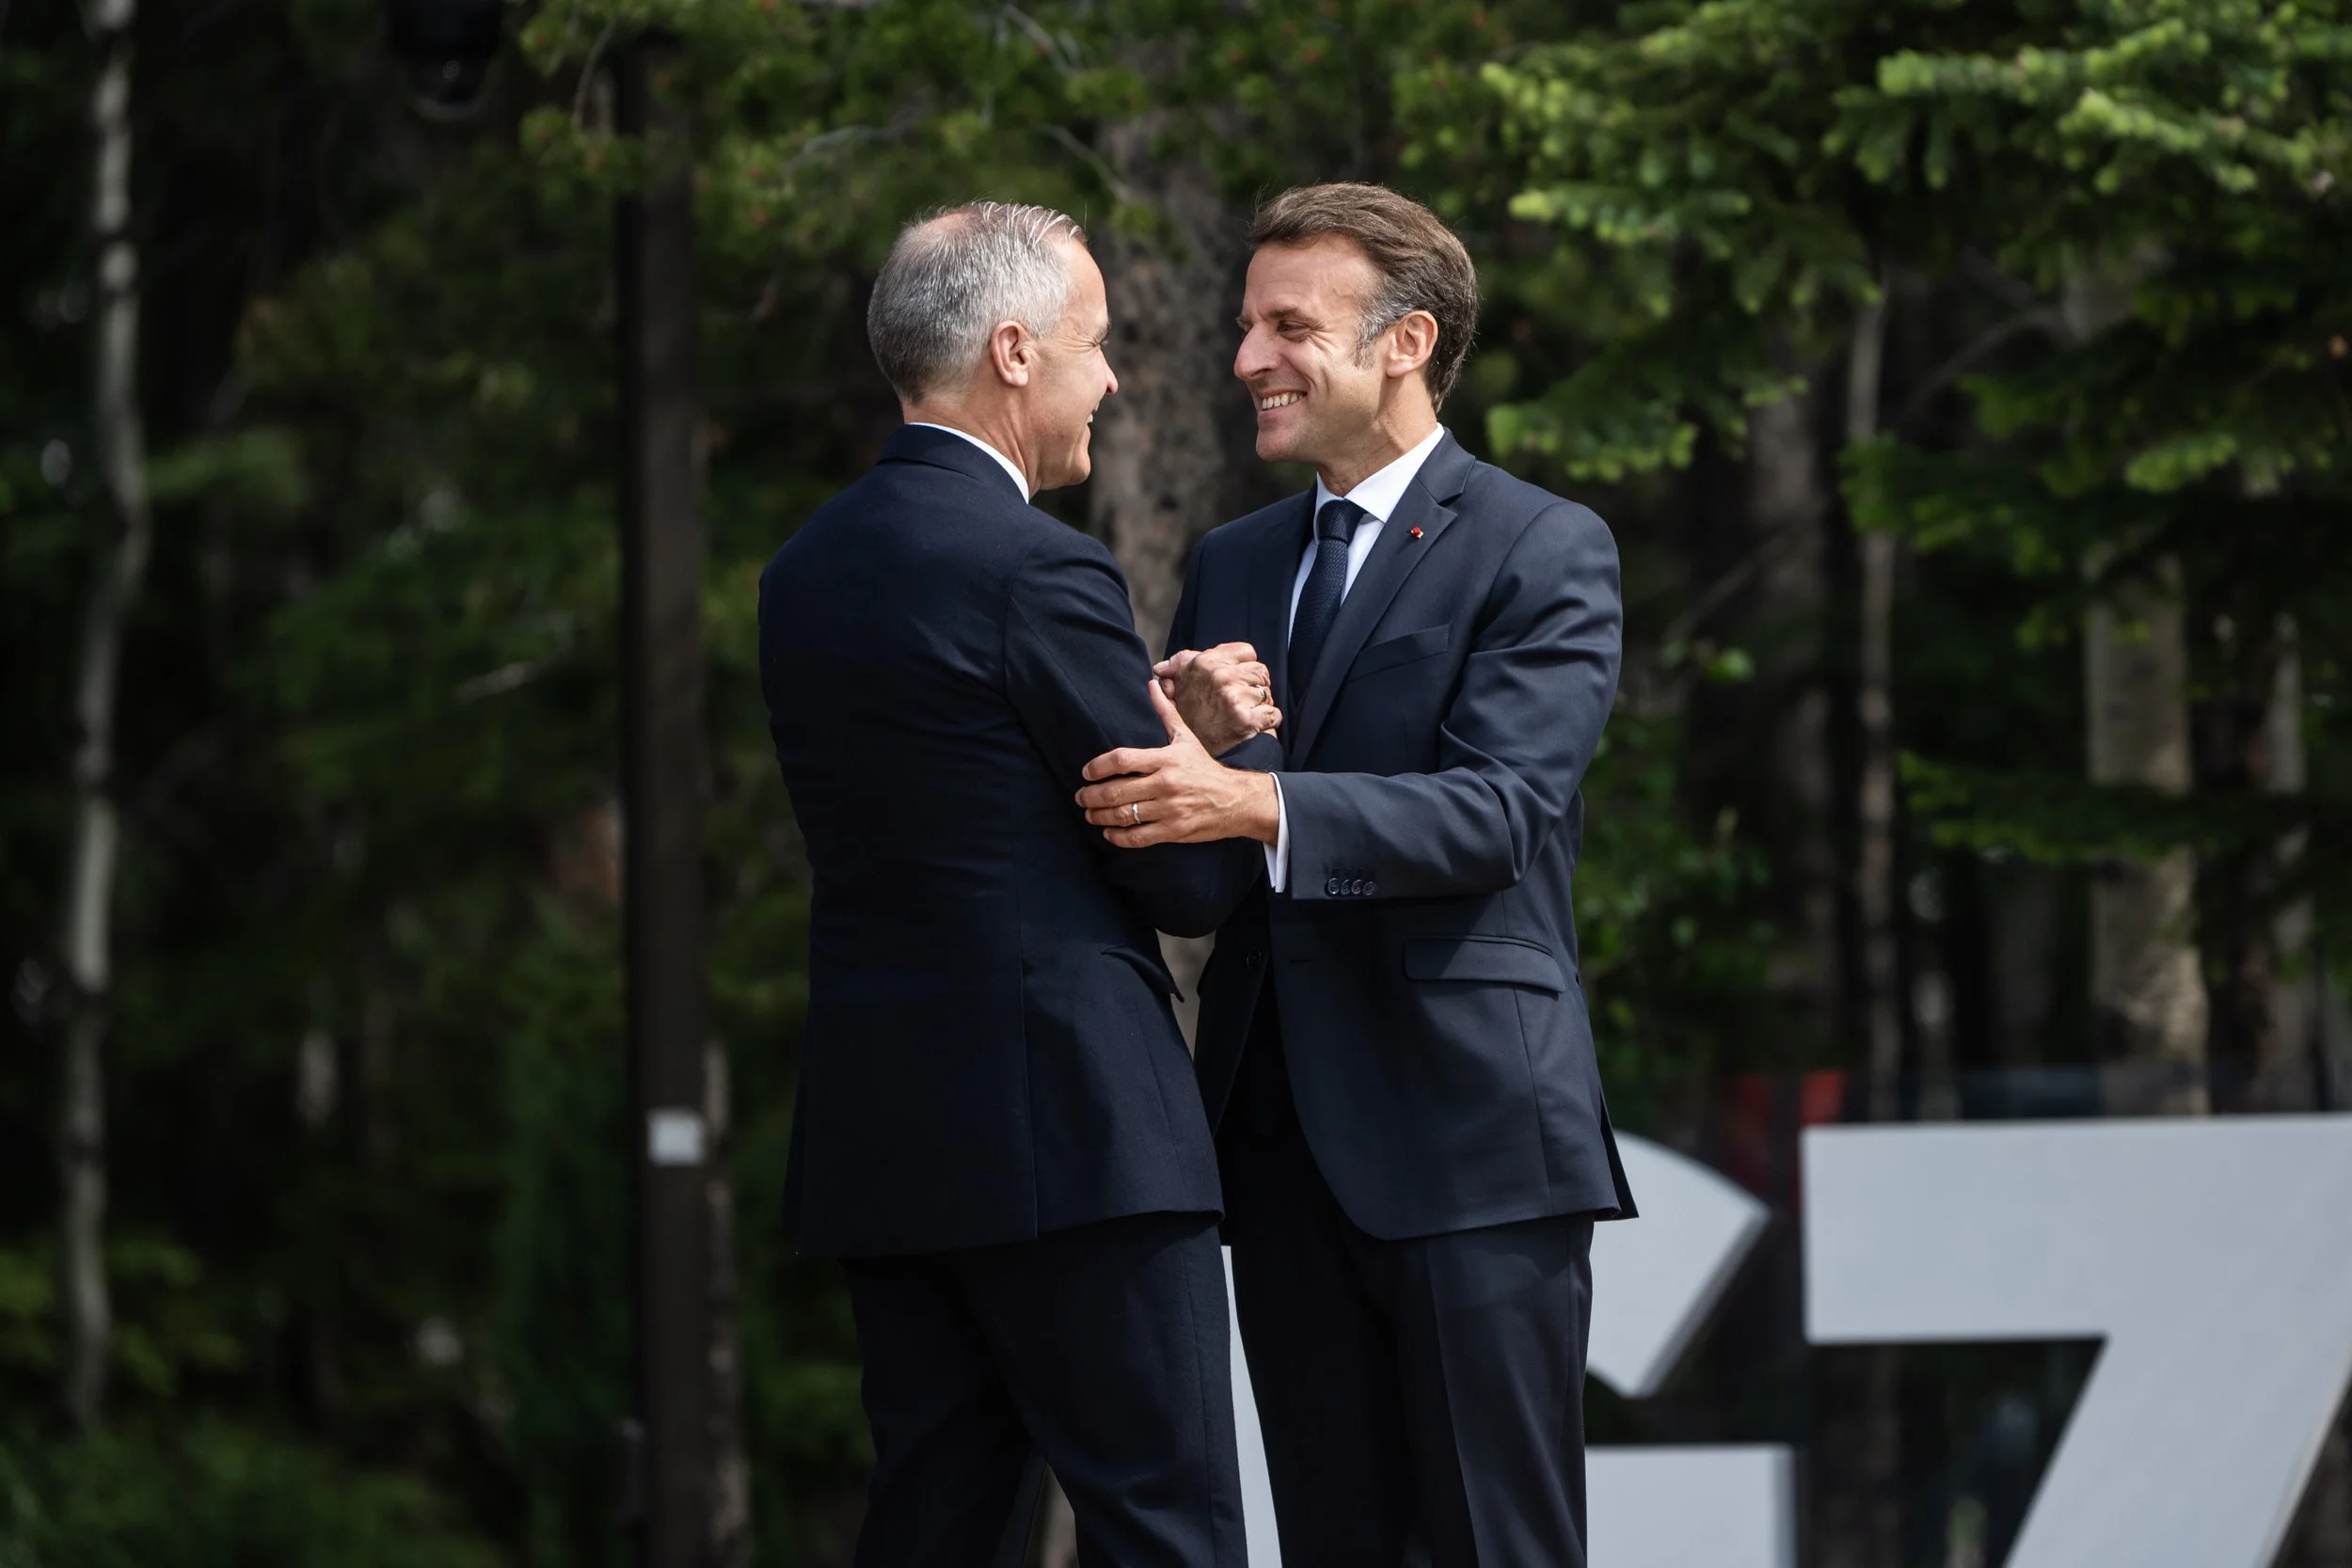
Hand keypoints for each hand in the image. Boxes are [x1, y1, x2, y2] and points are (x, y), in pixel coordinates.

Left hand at [1078, 683, 1281, 847]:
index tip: (1086, 772)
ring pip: (1124, 815)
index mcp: (1166, 758)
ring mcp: (1169, 809)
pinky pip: (1138, 836)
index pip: (1122, 759)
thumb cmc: (1206, 768)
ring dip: (1099, 816)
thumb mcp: (1186, 738)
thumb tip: (1153, 684)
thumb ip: (1166, 712)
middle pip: (1117, 791)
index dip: (1098, 766)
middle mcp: (1166, 783)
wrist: (1237, 799)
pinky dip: (1118, 837)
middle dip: (1091, 796)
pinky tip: (1109, 832)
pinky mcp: (1173, 830)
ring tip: (1089, 814)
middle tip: (1080, 796)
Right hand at [1152, 642, 1278, 756]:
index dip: (1245, 666)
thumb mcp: (1176, 686)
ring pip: (1266, 693)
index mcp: (1205, 662)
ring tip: (1241, 714)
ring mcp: (1233, 697)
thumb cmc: (1188, 717)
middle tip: (1239, 701)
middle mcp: (1220, 676)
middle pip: (1260, 671)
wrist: (1192, 754)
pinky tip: (1253, 726)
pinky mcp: (1246, 719)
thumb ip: (1177, 668)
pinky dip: (1268, 721)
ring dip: (1260, 705)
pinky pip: (1273, 713)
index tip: (1238, 680)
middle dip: (1254, 686)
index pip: (1247, 652)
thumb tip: (1162, 667)